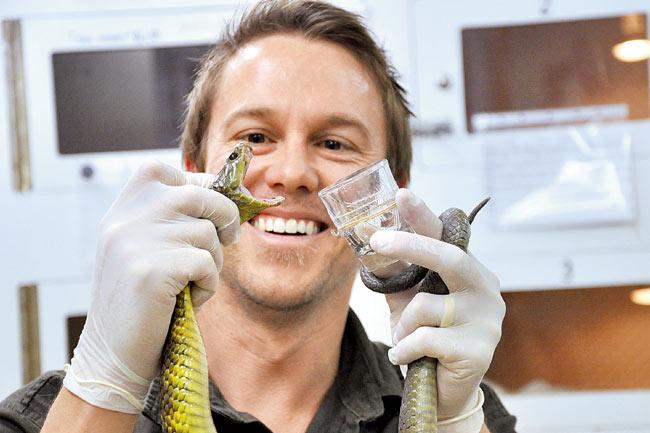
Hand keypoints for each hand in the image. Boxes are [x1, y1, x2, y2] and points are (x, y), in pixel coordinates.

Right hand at [63, 160, 239, 412]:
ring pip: (207, 233)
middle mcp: (124, 218)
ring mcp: (135, 241)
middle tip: (231, 238)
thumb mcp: (146, 247)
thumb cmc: (142, 300)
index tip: (217, 209)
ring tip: (194, 282)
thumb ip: (172, 219)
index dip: (202, 184)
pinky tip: (189, 299)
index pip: (163, 170)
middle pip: (199, 194)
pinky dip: (208, 284)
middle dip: (226, 216)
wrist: (112, 353)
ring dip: (213, 261)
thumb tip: (233, 195)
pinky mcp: (151, 269)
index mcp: (121, 209)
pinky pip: (205, 262)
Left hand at [369, 189, 504, 429]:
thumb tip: (368, 240)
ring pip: (426, 307)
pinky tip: (408, 358)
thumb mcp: (407, 301)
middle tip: (379, 240)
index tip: (402, 194)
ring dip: (402, 325)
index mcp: (467, 272)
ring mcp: (487, 320)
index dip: (424, 216)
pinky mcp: (480, 350)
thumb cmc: (426, 337)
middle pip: (449, 258)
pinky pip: (425, 339)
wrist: (443, 390)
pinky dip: (405, 348)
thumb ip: (397, 274)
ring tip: (404, 340)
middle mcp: (484, 289)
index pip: (446, 237)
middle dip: (411, 247)